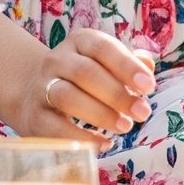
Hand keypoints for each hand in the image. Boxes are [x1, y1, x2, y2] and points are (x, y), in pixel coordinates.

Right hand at [17, 29, 155, 142]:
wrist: (34, 91)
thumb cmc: (84, 77)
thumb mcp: (105, 62)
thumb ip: (129, 63)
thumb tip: (147, 66)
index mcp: (80, 41)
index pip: (103, 48)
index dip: (126, 66)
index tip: (149, 87)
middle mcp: (57, 60)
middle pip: (86, 73)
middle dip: (118, 94)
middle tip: (142, 113)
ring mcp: (42, 87)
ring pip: (68, 97)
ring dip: (100, 114)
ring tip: (125, 127)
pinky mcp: (34, 116)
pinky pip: (55, 128)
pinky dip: (81, 137)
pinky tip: (104, 143)